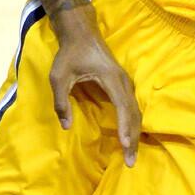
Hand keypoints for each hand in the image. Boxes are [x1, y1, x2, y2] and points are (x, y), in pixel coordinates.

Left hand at [49, 5, 141, 166]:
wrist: (81, 32)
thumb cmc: (69, 53)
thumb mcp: (58, 76)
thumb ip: (61, 101)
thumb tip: (66, 125)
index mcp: (110, 78)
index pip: (122, 107)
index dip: (125, 127)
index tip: (125, 146)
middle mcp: (122, 81)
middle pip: (133, 113)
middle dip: (133, 138)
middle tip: (130, 162)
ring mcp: (125, 82)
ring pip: (135, 111)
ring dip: (135, 132)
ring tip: (131, 153)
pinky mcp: (122, 84)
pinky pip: (132, 107)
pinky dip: (132, 123)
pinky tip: (129, 136)